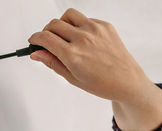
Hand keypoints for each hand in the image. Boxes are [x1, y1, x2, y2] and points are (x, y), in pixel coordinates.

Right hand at [28, 8, 154, 104]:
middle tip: (48, 41)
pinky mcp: (105, 26)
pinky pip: (85, 19)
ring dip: (62, 23)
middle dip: (46, 32)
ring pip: (68, 15)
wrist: (128, 82)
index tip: (34, 41)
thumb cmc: (103, 84)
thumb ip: (53, 63)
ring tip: (65, 37)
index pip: (45, 38)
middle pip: (54, 24)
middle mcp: (84, 40)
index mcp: (73, 55)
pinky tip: (84, 40)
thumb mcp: (73, 78)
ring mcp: (95, 30)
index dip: (35, 39)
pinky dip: (80, 26)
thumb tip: (36, 53)